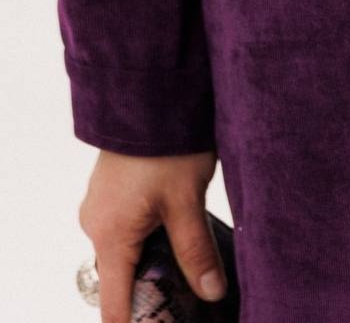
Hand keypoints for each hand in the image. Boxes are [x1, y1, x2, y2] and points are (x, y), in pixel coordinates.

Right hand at [78, 149, 227, 321]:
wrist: (152, 89)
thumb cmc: (168, 143)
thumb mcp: (188, 200)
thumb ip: (196, 251)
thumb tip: (211, 292)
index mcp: (109, 235)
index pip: (114, 304)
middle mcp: (96, 223)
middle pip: (122, 276)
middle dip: (152, 287)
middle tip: (187, 292)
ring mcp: (100, 205)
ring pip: (126, 249)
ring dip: (152, 256)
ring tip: (187, 253)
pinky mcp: (110, 189)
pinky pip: (125, 225)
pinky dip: (147, 233)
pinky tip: (175, 223)